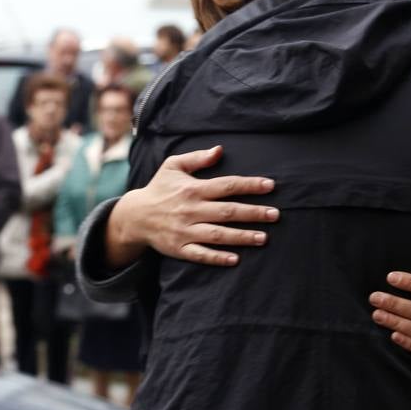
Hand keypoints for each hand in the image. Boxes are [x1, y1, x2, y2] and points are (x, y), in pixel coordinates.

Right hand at [106, 145, 278, 268]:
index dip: (249, 185)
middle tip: (276, 215)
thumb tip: (220, 149)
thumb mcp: (173, 166)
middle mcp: (191, 210)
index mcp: (193, 189)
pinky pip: (200, 255)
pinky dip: (217, 257)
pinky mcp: (179, 248)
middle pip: (227, 211)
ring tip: (264, 238)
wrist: (134, 216)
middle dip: (253, 213)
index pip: (226, 186)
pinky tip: (236, 259)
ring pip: (218, 234)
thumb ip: (197, 158)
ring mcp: (185, 231)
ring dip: (241, 237)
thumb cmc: (159, 188)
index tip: (270, 186)